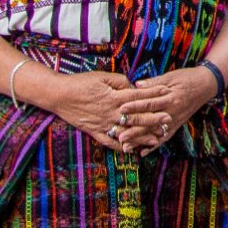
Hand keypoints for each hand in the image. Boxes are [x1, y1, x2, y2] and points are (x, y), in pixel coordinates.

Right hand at [47, 71, 172, 152]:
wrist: (58, 95)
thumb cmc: (81, 82)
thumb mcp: (103, 77)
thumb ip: (121, 82)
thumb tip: (134, 87)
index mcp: (114, 97)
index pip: (139, 96)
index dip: (154, 95)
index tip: (167, 94)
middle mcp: (110, 112)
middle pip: (137, 117)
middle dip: (154, 118)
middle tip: (169, 119)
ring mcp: (102, 124)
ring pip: (126, 132)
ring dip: (142, 136)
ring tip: (156, 138)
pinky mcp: (94, 132)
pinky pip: (110, 142)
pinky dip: (121, 147)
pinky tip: (132, 150)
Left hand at [117, 67, 215, 152]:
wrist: (207, 84)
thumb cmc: (187, 78)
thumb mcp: (170, 76)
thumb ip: (153, 82)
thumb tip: (136, 85)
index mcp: (170, 97)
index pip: (150, 103)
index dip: (135, 106)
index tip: (121, 109)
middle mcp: (173, 111)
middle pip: (151, 122)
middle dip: (134, 129)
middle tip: (118, 135)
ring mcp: (175, 120)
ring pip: (155, 133)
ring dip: (140, 141)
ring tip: (126, 147)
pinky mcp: (177, 125)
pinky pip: (164, 137)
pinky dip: (154, 145)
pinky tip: (143, 152)